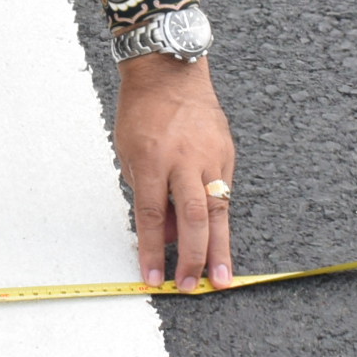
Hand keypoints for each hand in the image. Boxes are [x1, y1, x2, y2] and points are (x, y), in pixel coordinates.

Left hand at [113, 54, 235, 292]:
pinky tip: (220, 241)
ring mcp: (210, 155)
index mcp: (151, 160)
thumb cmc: (142, 111)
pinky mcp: (227, 152)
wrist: (169, 70)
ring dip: (219, 248)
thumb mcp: (130, 154)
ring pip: (218, 210)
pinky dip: (221, 218)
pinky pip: (225, 192)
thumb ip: (148, 195)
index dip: (152, 251)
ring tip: (222, 279)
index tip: (152, 279)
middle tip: (193, 286)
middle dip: (193, 257)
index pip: (152, 216)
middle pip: (192, 217)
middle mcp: (184, 159)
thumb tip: (168, 234)